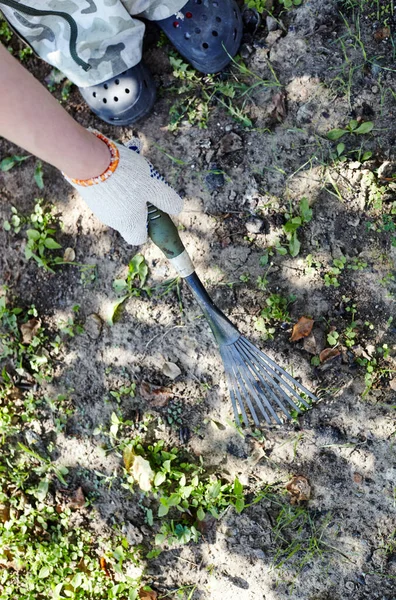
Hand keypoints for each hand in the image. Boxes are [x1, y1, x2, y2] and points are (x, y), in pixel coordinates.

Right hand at [65, 132, 182, 244]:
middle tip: (143, 183)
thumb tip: (177, 209)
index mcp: (130, 224)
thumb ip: (165, 199)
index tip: (151, 209)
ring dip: (126, 193)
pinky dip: (112, 185)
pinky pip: (106, 195)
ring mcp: (99, 209)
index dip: (147, 226)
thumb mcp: (153, 186)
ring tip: (128, 171)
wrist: (88, 161)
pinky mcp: (89, 195)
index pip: (139, 238)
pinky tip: (114, 167)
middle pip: (130, 219)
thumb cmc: (126, 176)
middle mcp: (113, 221)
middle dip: (138, 204)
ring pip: (118, 206)